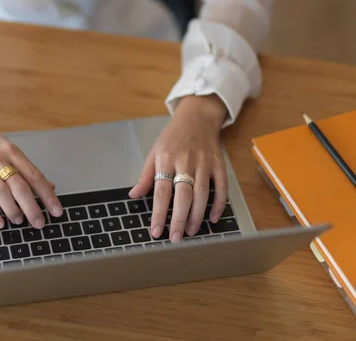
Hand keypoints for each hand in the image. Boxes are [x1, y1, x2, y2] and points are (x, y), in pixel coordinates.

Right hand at [0, 95, 61, 228]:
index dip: (47, 195)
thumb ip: (24, 166)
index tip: (57, 210)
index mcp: (10, 150)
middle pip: (20, 186)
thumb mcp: (4, 148)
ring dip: (13, 210)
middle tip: (40, 223)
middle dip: (33, 207)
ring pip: (2, 193)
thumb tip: (47, 185)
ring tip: (20, 221)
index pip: (34, 175)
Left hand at [129, 94, 228, 242]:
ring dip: (197, 215)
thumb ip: (146, 175)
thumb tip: (134, 195)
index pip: (161, 190)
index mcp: (166, 158)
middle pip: (183, 195)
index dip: (159, 213)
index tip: (156, 231)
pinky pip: (221, 187)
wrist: (197, 117)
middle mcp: (186, 160)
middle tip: (176, 238)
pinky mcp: (218, 163)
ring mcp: (204, 162)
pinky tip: (212, 218)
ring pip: (202, 193)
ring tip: (191, 231)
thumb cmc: (173, 137)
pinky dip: (218, 204)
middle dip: (179, 219)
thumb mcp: (154, 152)